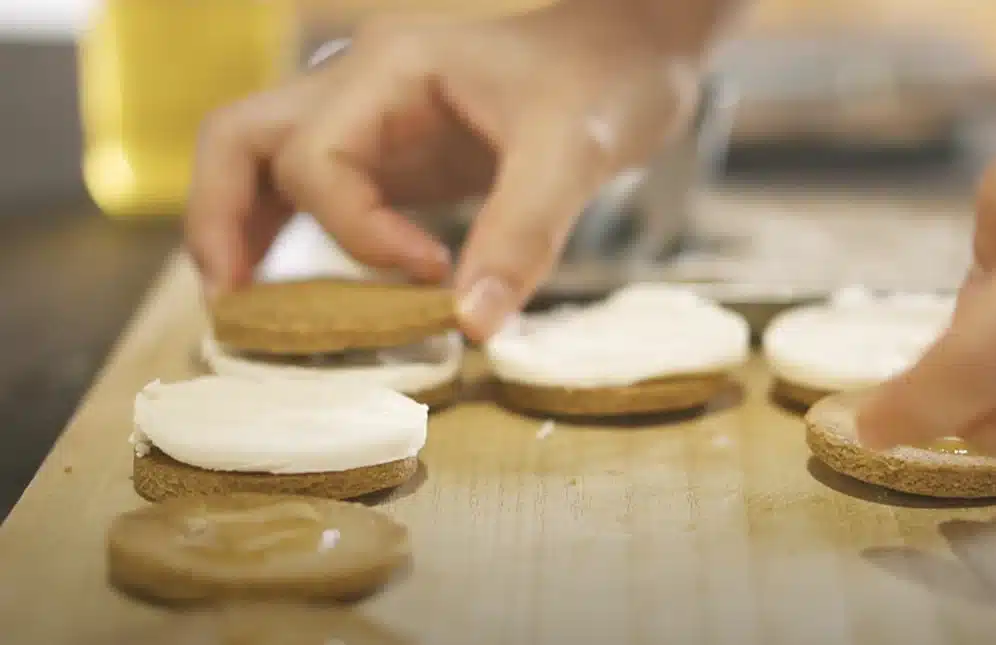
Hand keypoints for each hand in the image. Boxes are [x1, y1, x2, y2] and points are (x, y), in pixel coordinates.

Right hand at [185, 1, 704, 339]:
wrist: (634, 55)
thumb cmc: (608, 82)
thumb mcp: (575, 153)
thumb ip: (523, 235)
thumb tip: (471, 326)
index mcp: (391, 69)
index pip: (317, 159)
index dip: (357, 233)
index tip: (429, 276)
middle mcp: (361, 87)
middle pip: (240, 138)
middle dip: (220, 217)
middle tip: (233, 300)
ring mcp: (371, 119)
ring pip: (261, 160)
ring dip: (240, 228)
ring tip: (245, 306)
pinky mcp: (394, 153)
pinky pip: (313, 190)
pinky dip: (291, 235)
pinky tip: (299, 286)